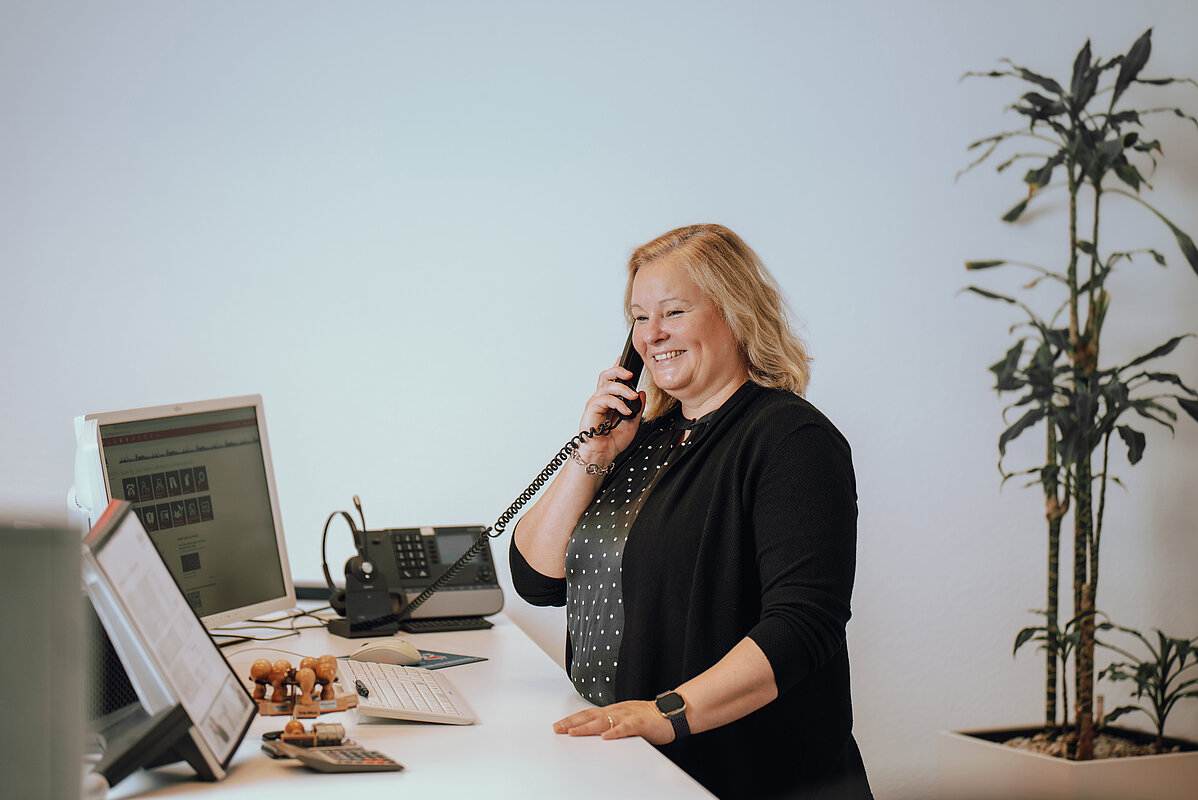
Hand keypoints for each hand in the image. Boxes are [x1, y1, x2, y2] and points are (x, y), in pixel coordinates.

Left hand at [552, 700, 674, 744]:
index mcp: (613, 710)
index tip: (558, 725)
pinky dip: (614, 732)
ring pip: (603, 721)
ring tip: (572, 733)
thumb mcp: (625, 719)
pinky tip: (605, 737)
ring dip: (586, 727)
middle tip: (557, 729)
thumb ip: (612, 724)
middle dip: (572, 723)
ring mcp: (627, 716)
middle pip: (590, 716)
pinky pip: (625, 728)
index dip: (572, 719)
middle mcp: (617, 711)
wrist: (670, 713)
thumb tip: (596, 733)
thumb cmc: (648, 718)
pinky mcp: (639, 723)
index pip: (588, 714)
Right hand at [574, 365, 643, 465]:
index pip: (613, 379)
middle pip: (606, 375)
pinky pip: (605, 399)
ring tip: (633, 396)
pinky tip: (626, 411)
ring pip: (606, 385)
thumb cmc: (613, 440)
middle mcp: (601, 398)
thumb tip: (642, 393)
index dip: (618, 367)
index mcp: (610, 400)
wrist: (603, 454)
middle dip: (618, 370)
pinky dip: (618, 403)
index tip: (625, 359)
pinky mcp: (592, 409)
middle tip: (631, 374)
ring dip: (622, 388)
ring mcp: (596, 403)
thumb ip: (638, 407)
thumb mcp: (633, 422)